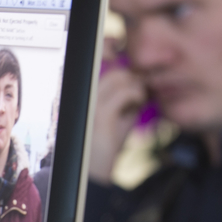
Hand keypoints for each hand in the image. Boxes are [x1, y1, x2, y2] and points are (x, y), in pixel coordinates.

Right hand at [89, 39, 146, 185]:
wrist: (90, 174)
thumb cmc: (103, 149)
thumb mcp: (117, 120)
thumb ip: (126, 99)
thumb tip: (141, 82)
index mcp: (80, 93)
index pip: (93, 58)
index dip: (108, 46)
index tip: (121, 48)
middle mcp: (81, 95)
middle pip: (111, 66)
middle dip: (131, 73)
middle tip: (140, 86)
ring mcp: (89, 103)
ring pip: (120, 77)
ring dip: (136, 86)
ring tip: (138, 99)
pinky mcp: (100, 115)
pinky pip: (126, 92)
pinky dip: (137, 96)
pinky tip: (137, 104)